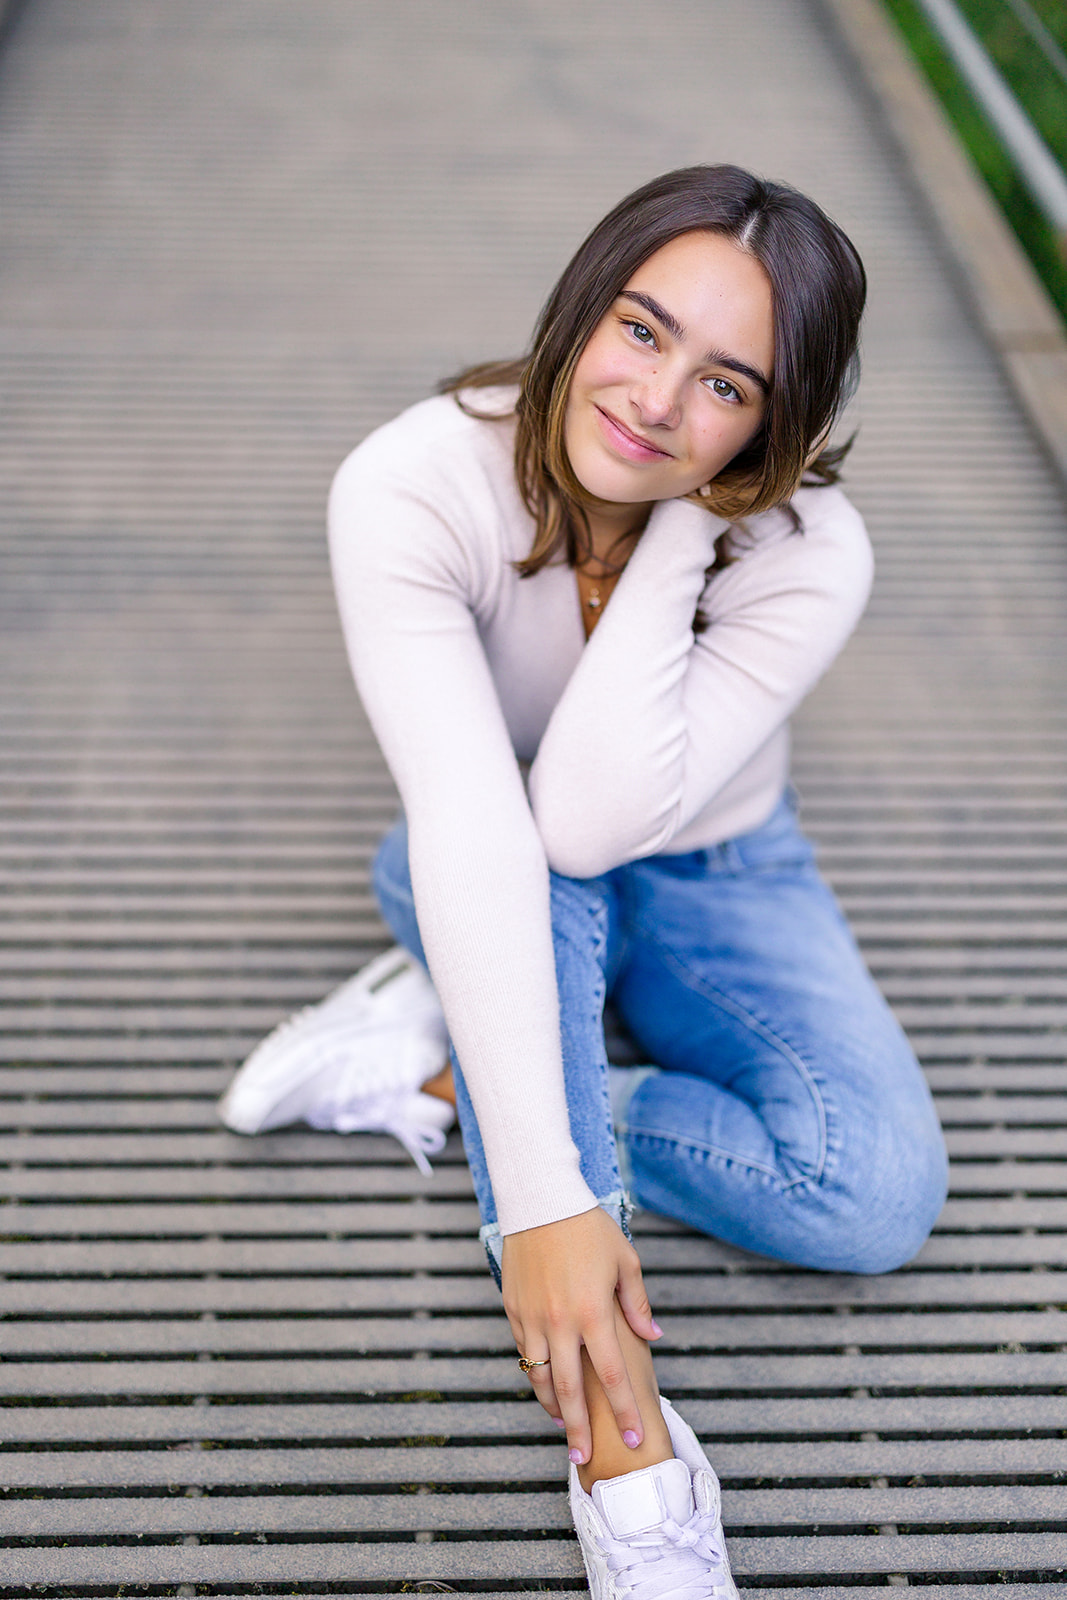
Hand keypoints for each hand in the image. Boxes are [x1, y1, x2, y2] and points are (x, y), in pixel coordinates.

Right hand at [500, 1206, 661, 1466]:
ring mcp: (533, 1318)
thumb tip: (654, 1336)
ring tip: (565, 1427)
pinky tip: (546, 1386)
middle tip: (585, 1459)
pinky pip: (525, 1353)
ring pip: (541, 1377)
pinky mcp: (513, 1309)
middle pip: (571, 1391)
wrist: (540, 1200)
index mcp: (594, 1312)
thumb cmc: (589, 1228)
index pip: (613, 1376)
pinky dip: (536, 1375)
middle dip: (580, 1430)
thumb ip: (637, 1304)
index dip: (624, 1410)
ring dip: (553, 1407)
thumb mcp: (625, 1261)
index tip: (634, 1436)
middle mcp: (561, 1322)